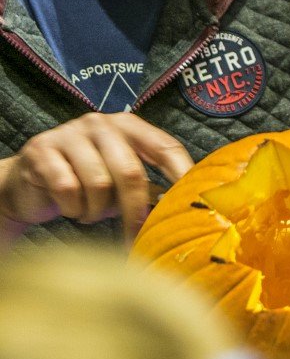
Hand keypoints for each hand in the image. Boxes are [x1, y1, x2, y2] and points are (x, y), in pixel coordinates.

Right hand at [0, 112, 192, 242]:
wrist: (27, 184)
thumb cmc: (85, 184)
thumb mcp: (120, 184)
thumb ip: (148, 189)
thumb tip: (180, 210)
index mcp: (130, 126)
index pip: (165, 147)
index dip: (181, 173)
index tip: (192, 199)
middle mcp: (102, 124)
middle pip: (131, 171)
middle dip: (135, 210)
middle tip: (135, 235)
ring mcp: (70, 133)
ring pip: (98, 183)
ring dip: (96, 210)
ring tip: (89, 214)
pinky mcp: (42, 150)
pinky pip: (67, 188)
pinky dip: (72, 208)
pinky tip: (70, 208)